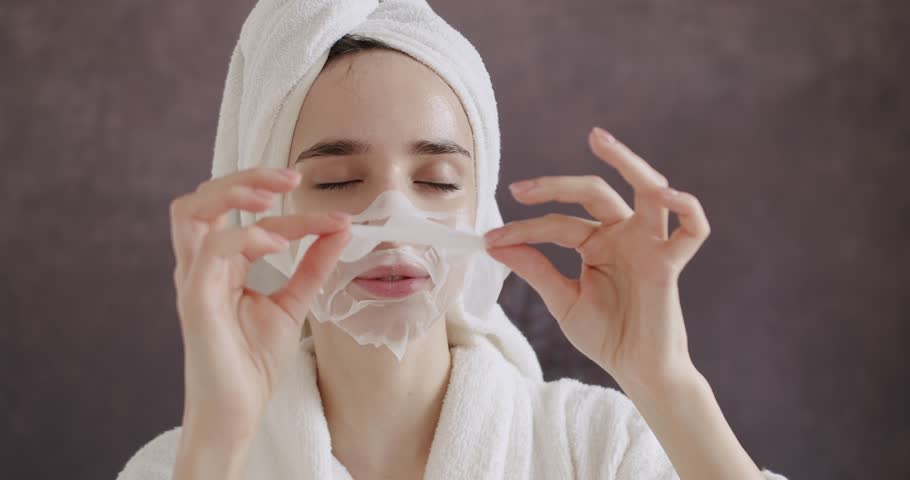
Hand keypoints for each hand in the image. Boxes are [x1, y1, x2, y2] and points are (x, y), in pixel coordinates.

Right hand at [169, 167, 349, 441]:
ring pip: (191, 210)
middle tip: (292, 177)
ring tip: (275, 194)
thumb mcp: (293, 304)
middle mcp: (200, 266)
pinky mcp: (195, 300)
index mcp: (220, 264)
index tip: (339, 217)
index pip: (248, 217)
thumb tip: (340, 228)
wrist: (237, 412)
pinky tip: (280, 243)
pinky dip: (247, 235)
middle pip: (202, 197)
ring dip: (233, 191)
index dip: (294, 210)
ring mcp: (193, 280)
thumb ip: (312, 266)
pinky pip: (212, 249)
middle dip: (246, 177)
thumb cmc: (254, 362)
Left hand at [484, 127, 710, 389]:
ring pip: (647, 190)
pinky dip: (687, 206)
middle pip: (595, 192)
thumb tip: (493, 244)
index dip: (523, 229)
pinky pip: (692, 228)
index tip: (490, 240)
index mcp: (596, 242)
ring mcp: (648, 245)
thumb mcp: (562, 299)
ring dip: (628, 162)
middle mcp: (623, 235)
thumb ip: (534, 269)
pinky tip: (665, 193)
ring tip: (600, 141)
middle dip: (557, 185)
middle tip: (521, 188)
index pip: (558, 223)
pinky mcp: (670, 263)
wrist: (636, 370)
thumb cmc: (605, 335)